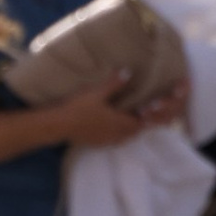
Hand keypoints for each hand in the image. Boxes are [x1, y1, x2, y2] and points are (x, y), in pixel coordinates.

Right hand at [48, 78, 187, 151]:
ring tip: (131, 117)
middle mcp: (117, 135)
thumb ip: (114, 84)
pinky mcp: (98, 143)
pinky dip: (119, 132)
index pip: (143, 121)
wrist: (59, 125)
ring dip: (131, 128)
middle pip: (137, 130)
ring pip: (126, 136)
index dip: (151, 115)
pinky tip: (113, 126)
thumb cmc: (79, 108)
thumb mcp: (97, 93)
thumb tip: (128, 72)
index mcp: (121, 123)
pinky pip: (114, 140)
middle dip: (143, 122)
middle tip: (146, 112)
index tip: (155, 108)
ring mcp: (107, 141)